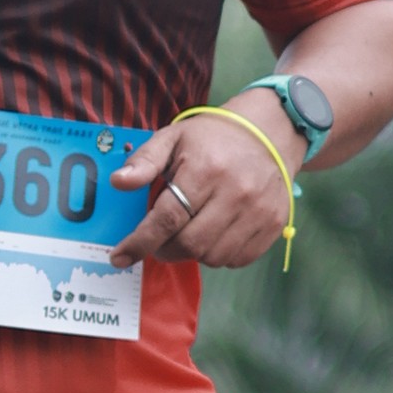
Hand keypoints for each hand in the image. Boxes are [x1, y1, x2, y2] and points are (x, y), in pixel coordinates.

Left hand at [106, 101, 297, 271]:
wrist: (270, 132)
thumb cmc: (213, 138)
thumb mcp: (173, 138)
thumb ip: (144, 161)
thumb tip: (118, 183)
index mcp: (206, 170)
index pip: (167, 218)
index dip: (140, 242)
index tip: (120, 257)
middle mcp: (236, 193)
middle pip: (190, 244)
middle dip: (164, 250)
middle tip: (157, 242)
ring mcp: (259, 211)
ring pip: (213, 257)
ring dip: (192, 253)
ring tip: (188, 232)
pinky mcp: (274, 225)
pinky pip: (237, 259)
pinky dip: (218, 255)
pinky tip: (213, 235)